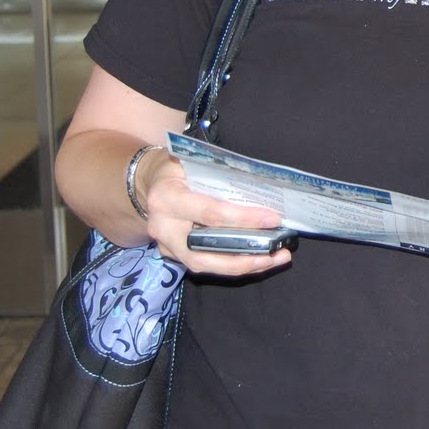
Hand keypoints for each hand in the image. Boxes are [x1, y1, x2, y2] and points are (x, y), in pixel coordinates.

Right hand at [139, 151, 291, 276]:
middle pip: (208, 251)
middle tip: (279, 252)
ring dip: (244, 266)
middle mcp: (163, 228)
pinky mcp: (174, 256)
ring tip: (275, 260)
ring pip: (207, 265)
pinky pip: (206, 264)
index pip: (211, 213)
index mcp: (167, 198)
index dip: (243, 219)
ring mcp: (166, 246)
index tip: (273, 219)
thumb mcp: (193, 162)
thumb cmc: (177, 169)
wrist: (150, 184)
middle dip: (247, 254)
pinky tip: (259, 261)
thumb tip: (263, 183)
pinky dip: (234, 264)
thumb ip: (220, 174)